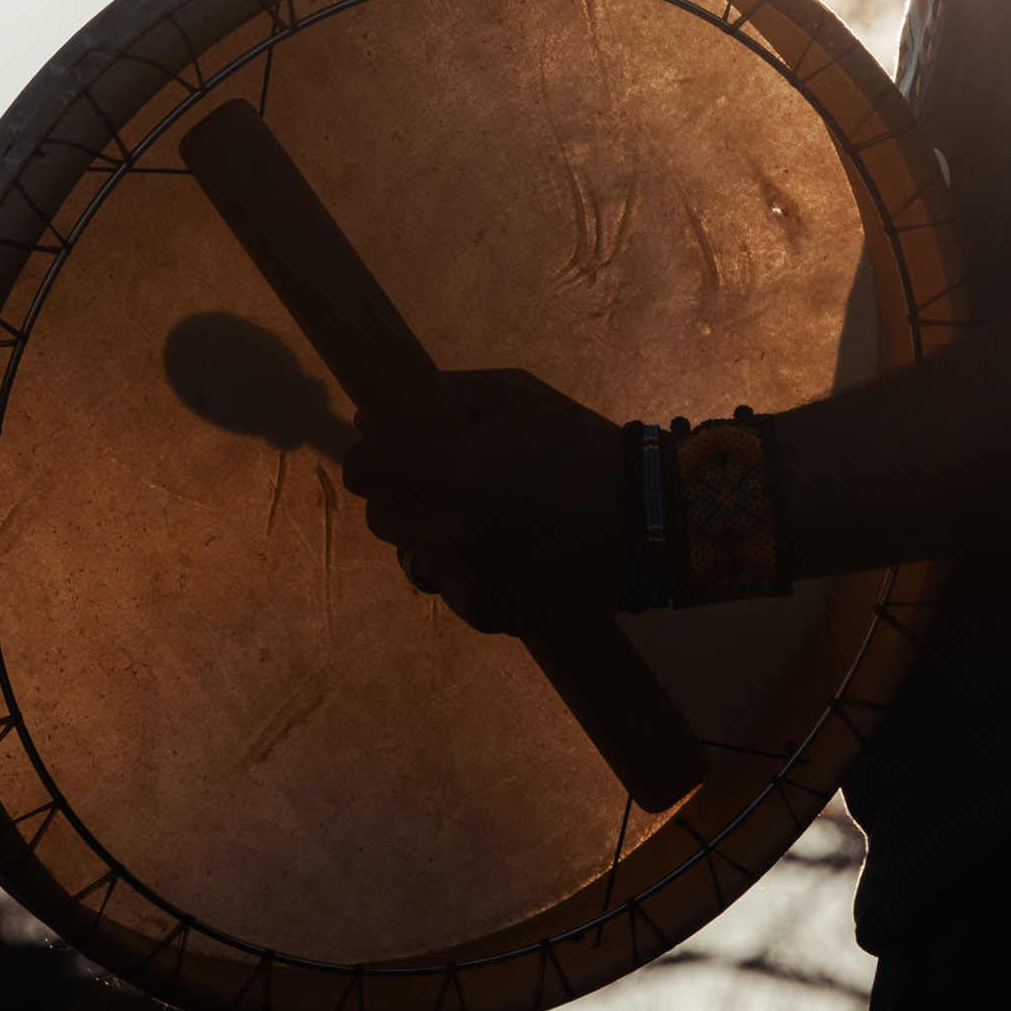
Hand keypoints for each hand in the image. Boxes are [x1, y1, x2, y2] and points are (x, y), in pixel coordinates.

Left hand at [336, 368, 622, 632]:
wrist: (648, 525)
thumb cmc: (580, 448)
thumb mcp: (518, 396)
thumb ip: (447, 395)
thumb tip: (378, 413)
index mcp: (450, 475)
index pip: (361, 471)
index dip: (375, 456)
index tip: (397, 451)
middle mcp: (446, 534)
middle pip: (380, 516)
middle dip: (404, 494)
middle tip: (447, 481)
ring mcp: (464, 581)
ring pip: (413, 553)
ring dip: (433, 534)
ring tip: (486, 519)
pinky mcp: (483, 615)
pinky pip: (448, 586)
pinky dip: (465, 569)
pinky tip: (509, 552)